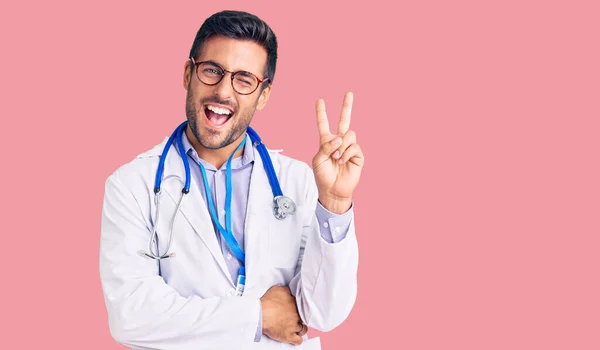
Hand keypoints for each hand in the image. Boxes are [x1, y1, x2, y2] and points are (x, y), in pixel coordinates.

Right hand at [261, 286, 306, 344]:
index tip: (293, 308)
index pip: (301, 305)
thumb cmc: (267, 302)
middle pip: (303, 317)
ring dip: (300, 328)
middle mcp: (297, 315)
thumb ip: (286, 290)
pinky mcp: (288, 336)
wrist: (260, 314)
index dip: (297, 307)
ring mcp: (294, 326)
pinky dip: (297, 340)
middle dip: (299, 317)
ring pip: (303, 329)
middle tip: (293, 317)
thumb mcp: (278, 289)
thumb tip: (289, 291)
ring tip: (295, 327)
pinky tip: (295, 337)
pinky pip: (298, 340)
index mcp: (295, 303)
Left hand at [312, 91, 364, 213]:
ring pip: (349, 135)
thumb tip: (340, 138)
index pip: (324, 124)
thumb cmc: (323, 176)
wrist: (333, 189)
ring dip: (341, 146)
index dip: (321, 113)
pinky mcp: (357, 155)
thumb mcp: (318, 159)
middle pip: (344, 120)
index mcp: (326, 142)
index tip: (320, 101)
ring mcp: (349, 148)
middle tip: (349, 93)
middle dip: (347, 106)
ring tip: (336, 158)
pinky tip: (342, 161)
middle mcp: (339, 142)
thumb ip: (326, 146)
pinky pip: (354, 146)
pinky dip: (346, 153)